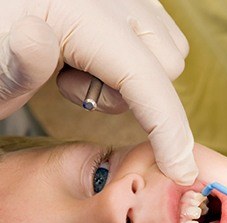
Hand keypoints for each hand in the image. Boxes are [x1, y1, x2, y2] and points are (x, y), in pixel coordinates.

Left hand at [0, 0, 196, 183]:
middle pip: (167, 66)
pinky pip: (162, 33)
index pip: (145, 79)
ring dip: (137, 76)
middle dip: (133, 96)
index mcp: (78, 10)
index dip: (168, 132)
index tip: (180, 172)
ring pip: (170, 50)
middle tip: (69, 87)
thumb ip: (15, 64)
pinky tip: (95, 55)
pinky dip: (141, 57)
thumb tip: (37, 39)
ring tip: (76, 68)